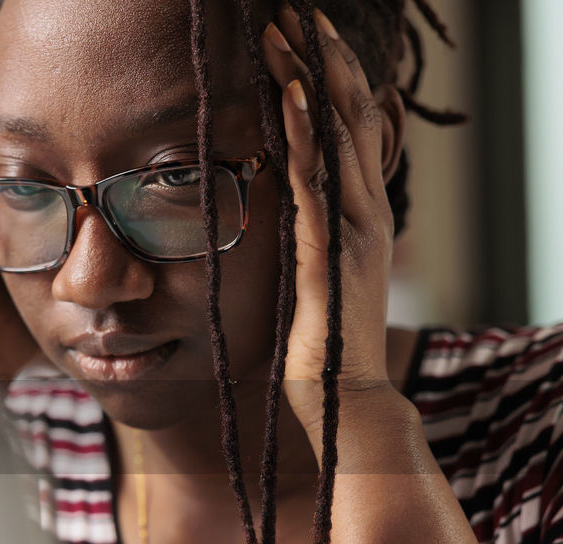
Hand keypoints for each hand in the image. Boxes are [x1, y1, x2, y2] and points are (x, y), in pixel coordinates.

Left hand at [261, 6, 404, 433]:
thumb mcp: (312, 278)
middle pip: (348, 118)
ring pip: (335, 137)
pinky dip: (304, 134)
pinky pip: (315, 181)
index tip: (302, 38)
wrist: (342, 401)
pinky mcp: (329, 253)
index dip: (329, 81)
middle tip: (296, 13)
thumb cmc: (321, 346)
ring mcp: (352, 230)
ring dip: (311, 79)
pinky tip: (288, 95)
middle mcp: (363, 213)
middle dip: (322, 61)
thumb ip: (306, 241)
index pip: (348, 132)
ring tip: (288, 30)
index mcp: (357, 216)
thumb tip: (285, 213)